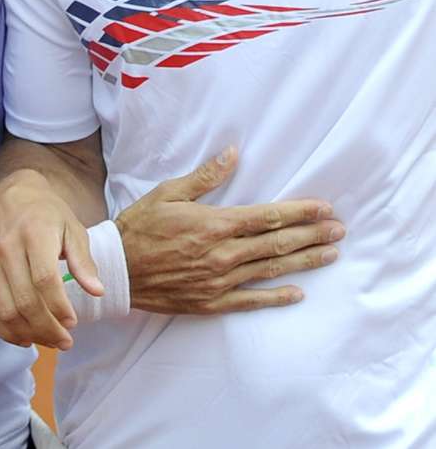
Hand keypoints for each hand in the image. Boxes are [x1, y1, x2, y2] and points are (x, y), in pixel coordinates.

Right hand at [0, 169, 103, 349]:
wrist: (10, 196)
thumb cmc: (48, 214)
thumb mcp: (72, 228)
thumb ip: (83, 260)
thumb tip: (98, 291)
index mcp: (34, 233)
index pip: (44, 280)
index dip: (59, 307)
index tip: (73, 323)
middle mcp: (6, 247)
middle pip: (24, 301)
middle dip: (47, 329)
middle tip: (65, 340)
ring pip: (5, 312)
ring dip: (29, 335)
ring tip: (50, 341)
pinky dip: (6, 332)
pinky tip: (25, 338)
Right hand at [116, 147, 344, 313]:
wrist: (117, 269)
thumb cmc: (141, 226)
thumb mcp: (169, 192)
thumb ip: (205, 176)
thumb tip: (232, 154)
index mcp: (215, 223)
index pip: (268, 215)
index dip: (300, 211)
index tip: (324, 208)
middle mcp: (223, 253)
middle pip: (277, 242)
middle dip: (312, 235)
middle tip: (340, 230)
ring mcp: (220, 280)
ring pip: (271, 269)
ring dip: (304, 261)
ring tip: (330, 254)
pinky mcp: (212, 302)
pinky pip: (251, 301)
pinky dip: (277, 298)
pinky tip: (298, 294)